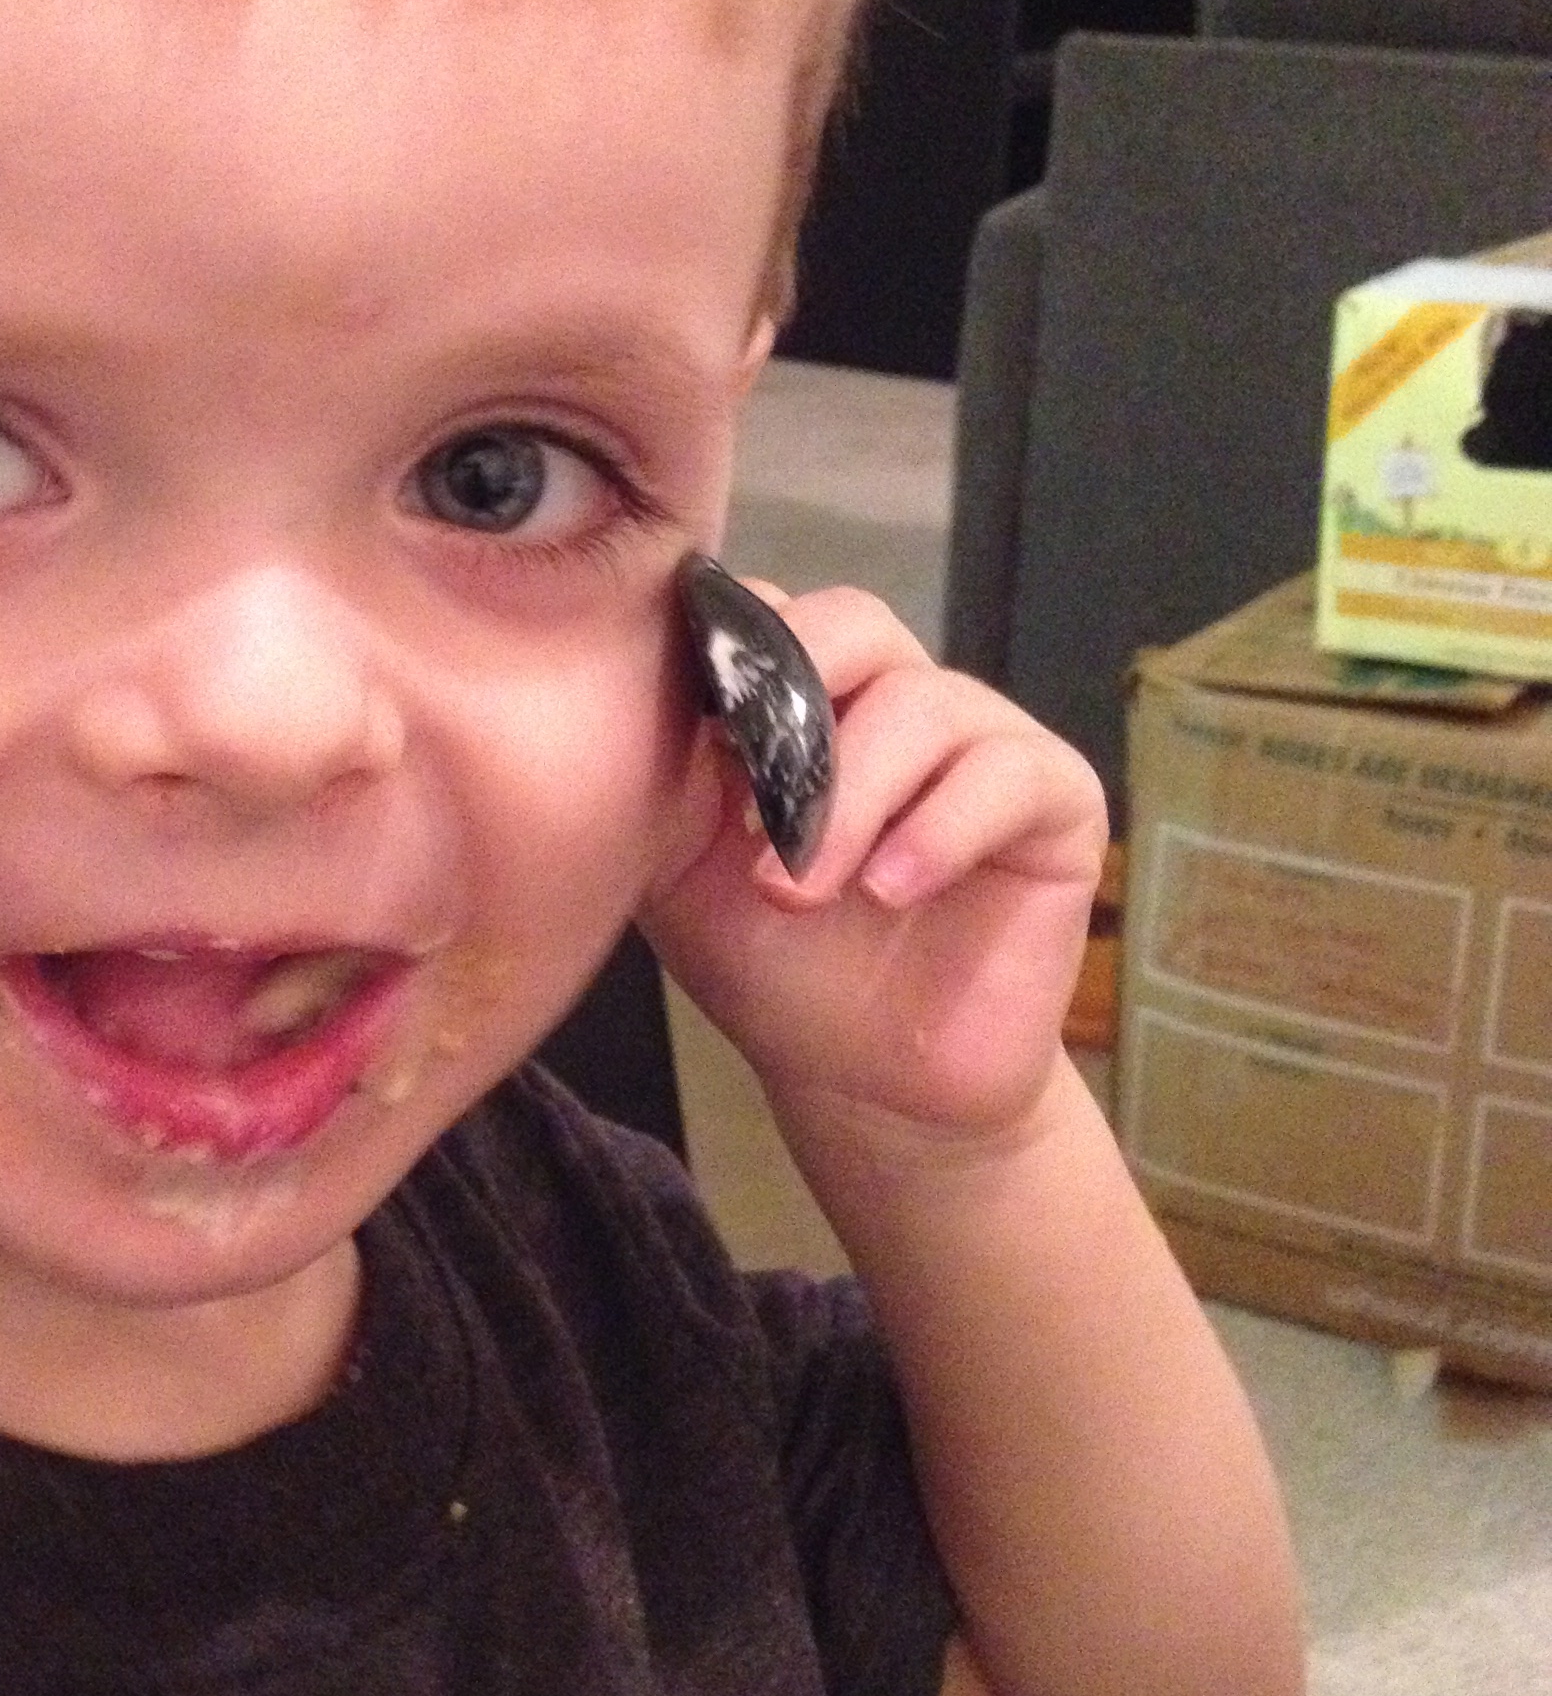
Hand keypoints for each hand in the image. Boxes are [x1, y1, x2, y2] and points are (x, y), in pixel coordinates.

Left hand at [643, 584, 1105, 1155]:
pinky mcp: (1056, 799)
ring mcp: (981, 738)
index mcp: (803, 693)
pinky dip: (938, 829)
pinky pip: (1008, 771)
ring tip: (800, 892)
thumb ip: (660, 767)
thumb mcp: (679, 863)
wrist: (864, 1084)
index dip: (725, 658)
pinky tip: (891, 890)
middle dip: (791, 709)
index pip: (769, 611)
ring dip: (849, 799)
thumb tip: (640, 677)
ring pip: (923, 702)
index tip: (689, 737)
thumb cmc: (771, 964)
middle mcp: (894, 695)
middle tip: (746, 817)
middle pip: (854, 622)